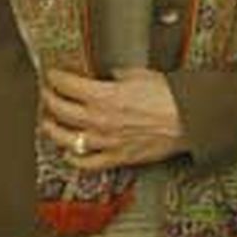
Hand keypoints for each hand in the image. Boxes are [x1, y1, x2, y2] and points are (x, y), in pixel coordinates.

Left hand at [40, 67, 186, 170]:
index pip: (66, 84)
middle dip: (48, 98)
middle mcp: (98, 120)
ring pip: (65, 138)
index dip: (55, 77)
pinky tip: (70, 152)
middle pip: (59, 109)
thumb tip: (109, 76)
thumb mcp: (141, 74)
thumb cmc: (170, 98)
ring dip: (52, 129)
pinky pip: (87, 163)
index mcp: (103, 96)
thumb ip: (118, 75)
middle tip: (47, 93)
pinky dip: (74, 158)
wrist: (189, 120)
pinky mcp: (116, 157)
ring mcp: (105, 141)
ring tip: (48, 122)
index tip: (53, 74)